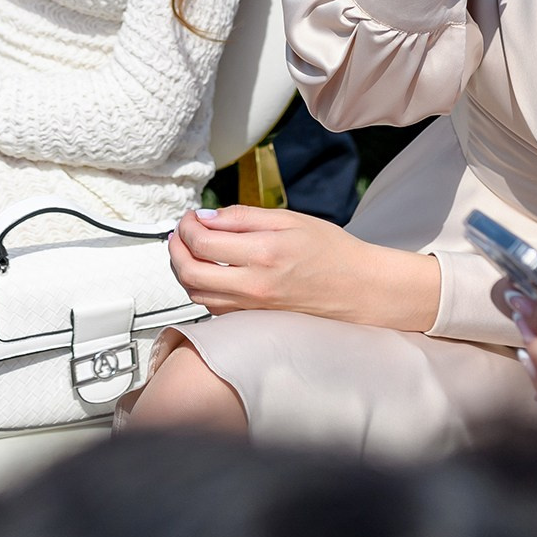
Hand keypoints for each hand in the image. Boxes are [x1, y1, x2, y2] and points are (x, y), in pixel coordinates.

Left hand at [167, 207, 436, 327]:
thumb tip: (207, 217)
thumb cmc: (333, 252)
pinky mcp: (255, 320)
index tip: (189, 217)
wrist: (361, 290)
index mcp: (264, 253)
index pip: (202, 241)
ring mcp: (253, 307)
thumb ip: (244, 216)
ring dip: (184, 270)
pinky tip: (210, 272)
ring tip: (189, 251)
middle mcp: (254, 285)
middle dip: (174, 249)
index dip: (186, 226)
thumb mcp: (290, 219)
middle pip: (189, 272)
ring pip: (197, 294)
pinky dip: (202, 288)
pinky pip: (214, 307)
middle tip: (179, 234)